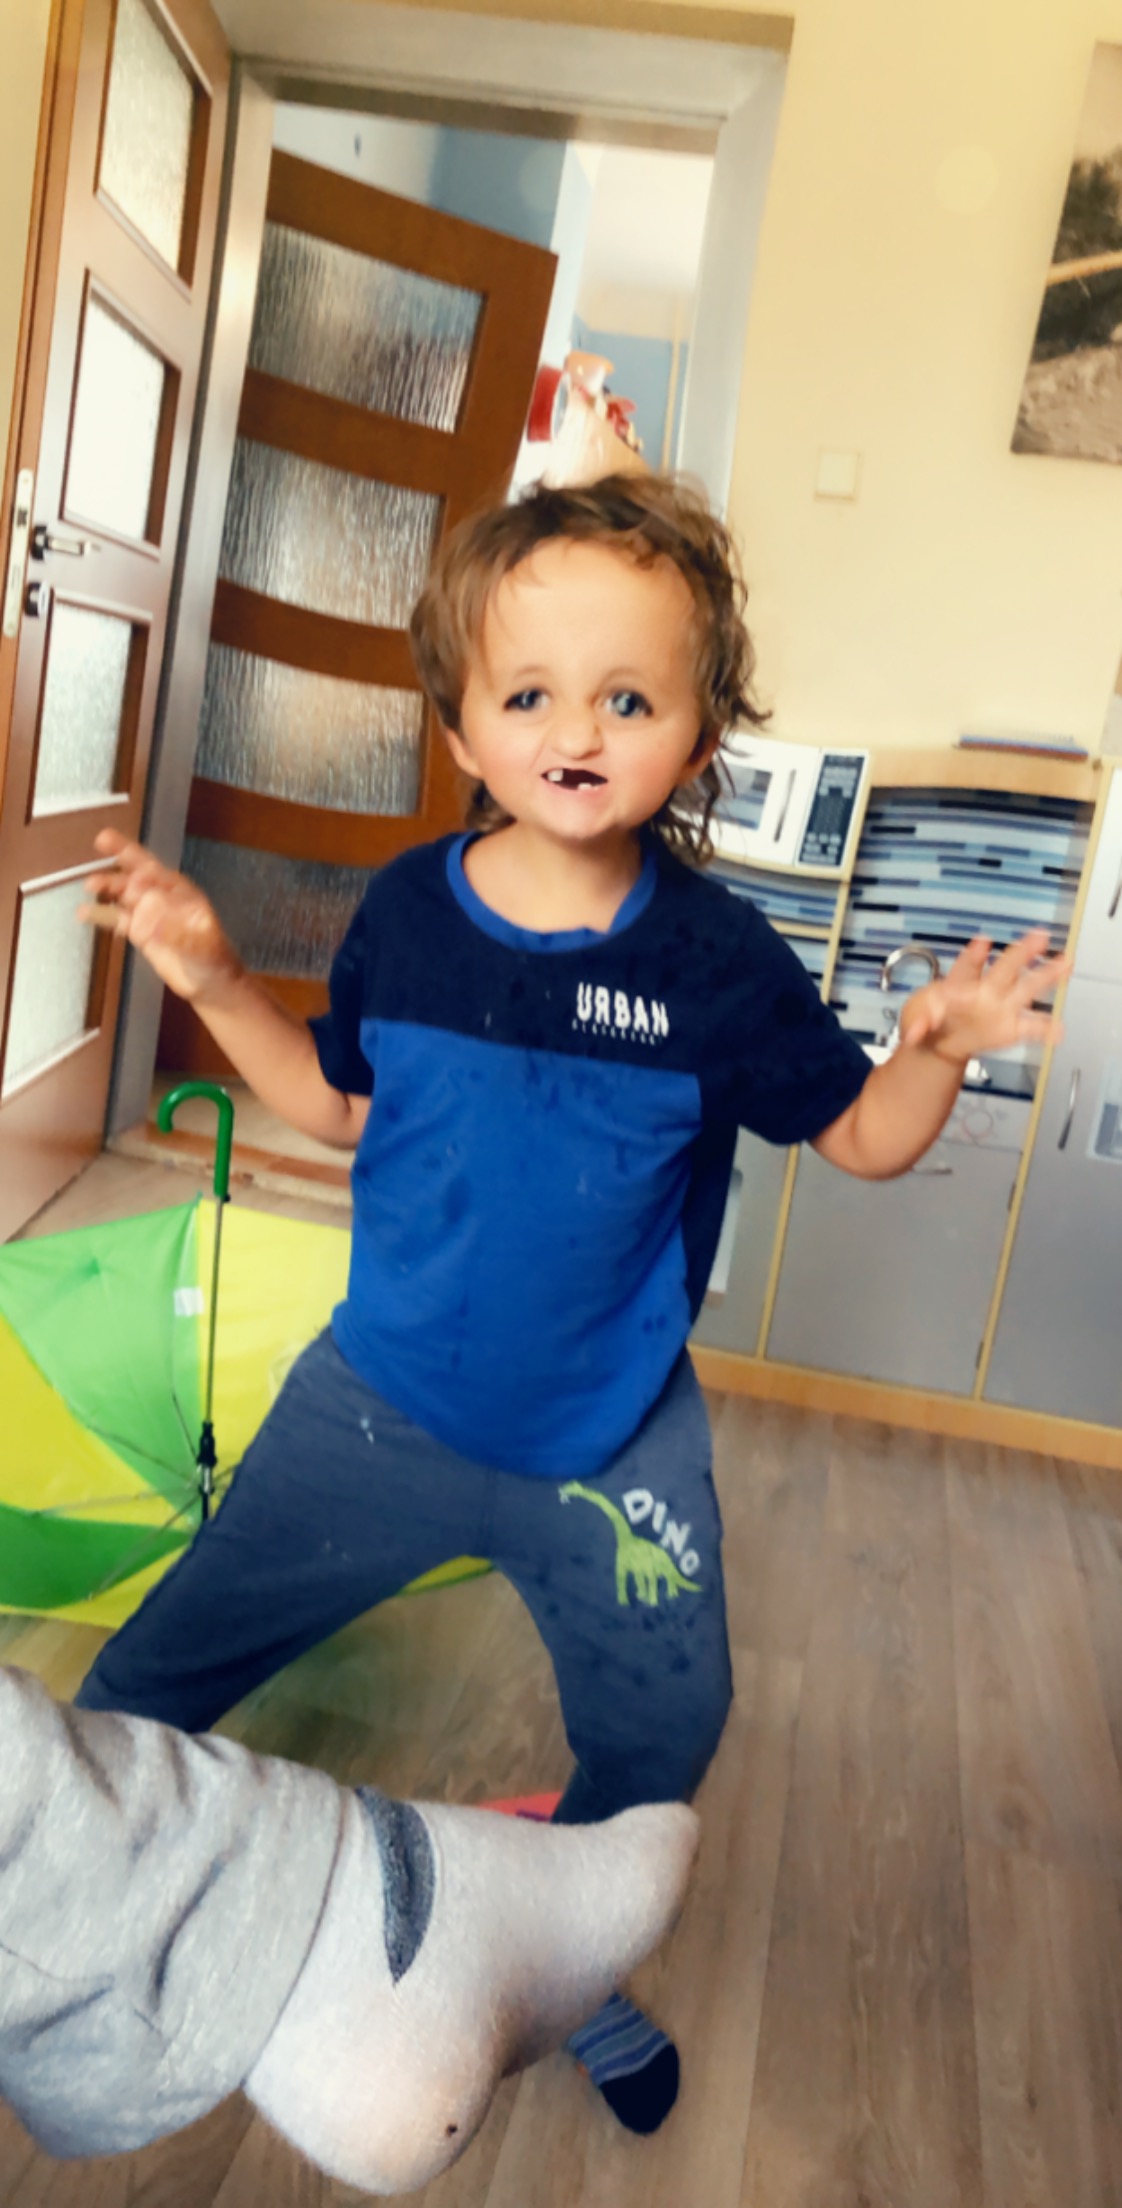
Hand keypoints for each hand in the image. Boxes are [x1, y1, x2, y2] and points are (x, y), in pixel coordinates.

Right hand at [80, 830, 242, 1004]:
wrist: (210, 983)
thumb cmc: (214, 959)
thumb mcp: (201, 945)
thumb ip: (176, 931)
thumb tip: (149, 914)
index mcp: (183, 893)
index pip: (160, 872)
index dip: (144, 867)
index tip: (129, 867)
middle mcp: (164, 898)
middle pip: (139, 872)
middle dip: (122, 855)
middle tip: (102, 840)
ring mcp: (150, 914)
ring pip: (125, 893)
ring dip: (108, 886)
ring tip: (90, 884)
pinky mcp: (139, 932)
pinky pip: (117, 919)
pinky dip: (101, 914)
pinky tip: (84, 911)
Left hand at [898, 930, 1071, 1066]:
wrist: (939, 1041)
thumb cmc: (929, 1019)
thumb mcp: (914, 1016)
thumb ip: (917, 1022)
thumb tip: (915, 1031)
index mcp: (959, 981)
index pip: (967, 967)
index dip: (975, 956)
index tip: (982, 943)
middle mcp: (985, 989)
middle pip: (1006, 967)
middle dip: (1022, 952)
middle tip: (1039, 935)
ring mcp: (1001, 1007)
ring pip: (1027, 988)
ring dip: (1046, 975)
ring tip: (1065, 963)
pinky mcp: (1010, 1028)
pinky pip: (1031, 1028)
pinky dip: (1045, 1029)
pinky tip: (1058, 1030)